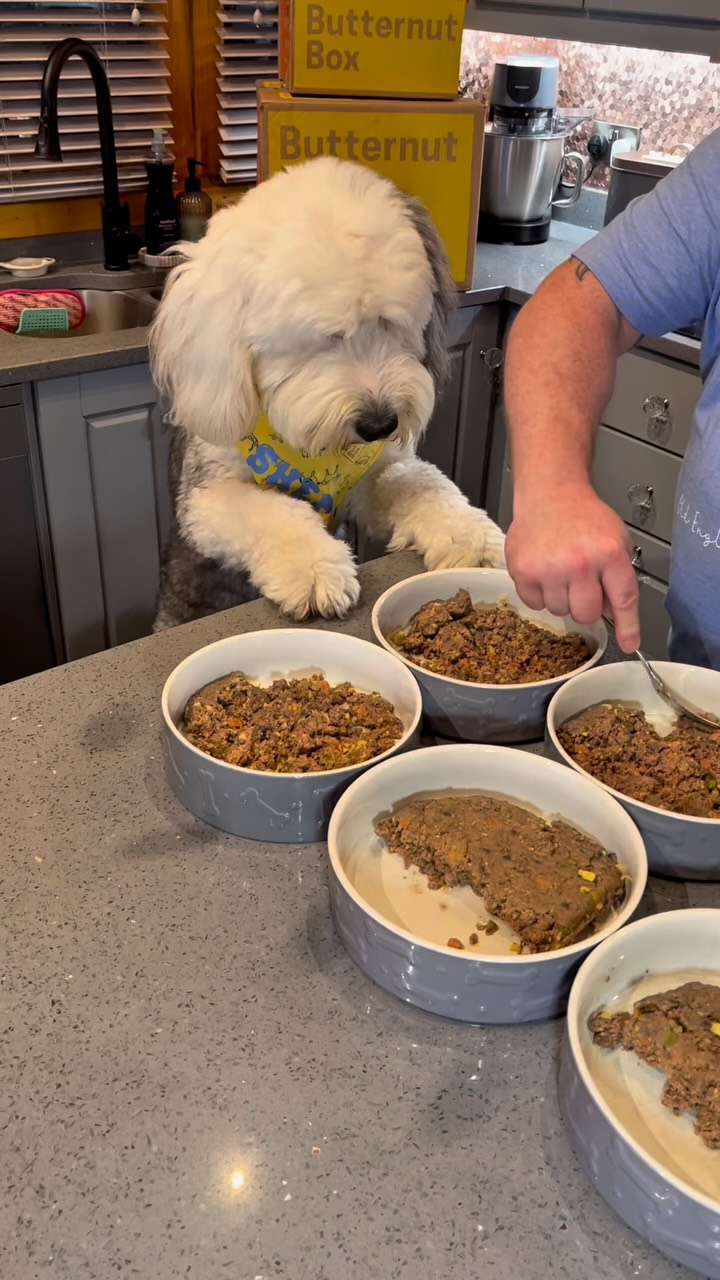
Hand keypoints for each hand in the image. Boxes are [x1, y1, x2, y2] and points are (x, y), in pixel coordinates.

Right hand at [505, 483, 640, 652]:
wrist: (550, 494)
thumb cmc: (584, 517)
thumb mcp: (615, 541)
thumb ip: (619, 578)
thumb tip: (616, 616)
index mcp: (609, 553)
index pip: (623, 599)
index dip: (628, 627)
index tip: (629, 644)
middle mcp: (579, 562)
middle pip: (586, 614)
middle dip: (585, 606)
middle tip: (582, 585)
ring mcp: (549, 568)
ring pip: (559, 611)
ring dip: (561, 598)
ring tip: (561, 571)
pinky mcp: (523, 571)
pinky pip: (535, 604)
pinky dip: (540, 593)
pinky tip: (544, 571)